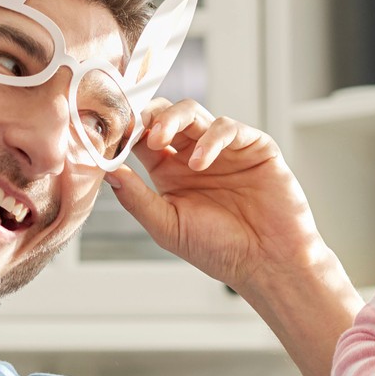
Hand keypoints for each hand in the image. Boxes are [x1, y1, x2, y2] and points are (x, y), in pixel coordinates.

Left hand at [103, 99, 323, 292]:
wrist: (267, 263)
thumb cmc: (220, 251)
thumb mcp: (168, 227)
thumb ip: (137, 199)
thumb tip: (107, 171)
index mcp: (170, 172)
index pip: (143, 137)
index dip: (128, 131)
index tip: (112, 132)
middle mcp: (195, 156)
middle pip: (166, 116)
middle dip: (149, 116)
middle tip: (139, 128)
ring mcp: (224, 149)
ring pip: (193, 112)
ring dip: (172, 119)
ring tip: (160, 141)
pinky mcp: (254, 147)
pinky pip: (228, 128)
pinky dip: (210, 138)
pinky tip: (201, 162)